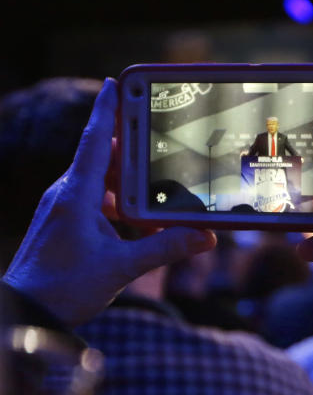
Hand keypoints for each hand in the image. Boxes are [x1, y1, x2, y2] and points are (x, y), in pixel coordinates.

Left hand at [2, 79, 216, 326]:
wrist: (26, 312)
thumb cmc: (65, 288)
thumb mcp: (122, 268)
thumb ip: (165, 248)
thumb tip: (204, 236)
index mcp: (77, 195)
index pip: (95, 141)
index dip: (108, 110)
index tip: (117, 83)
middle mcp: (68, 195)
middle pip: (105, 158)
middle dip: (134, 151)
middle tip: (161, 138)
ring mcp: (64, 209)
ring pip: (104, 183)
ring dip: (132, 186)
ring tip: (161, 193)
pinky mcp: (66, 224)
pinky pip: (98, 203)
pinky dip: (122, 206)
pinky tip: (142, 225)